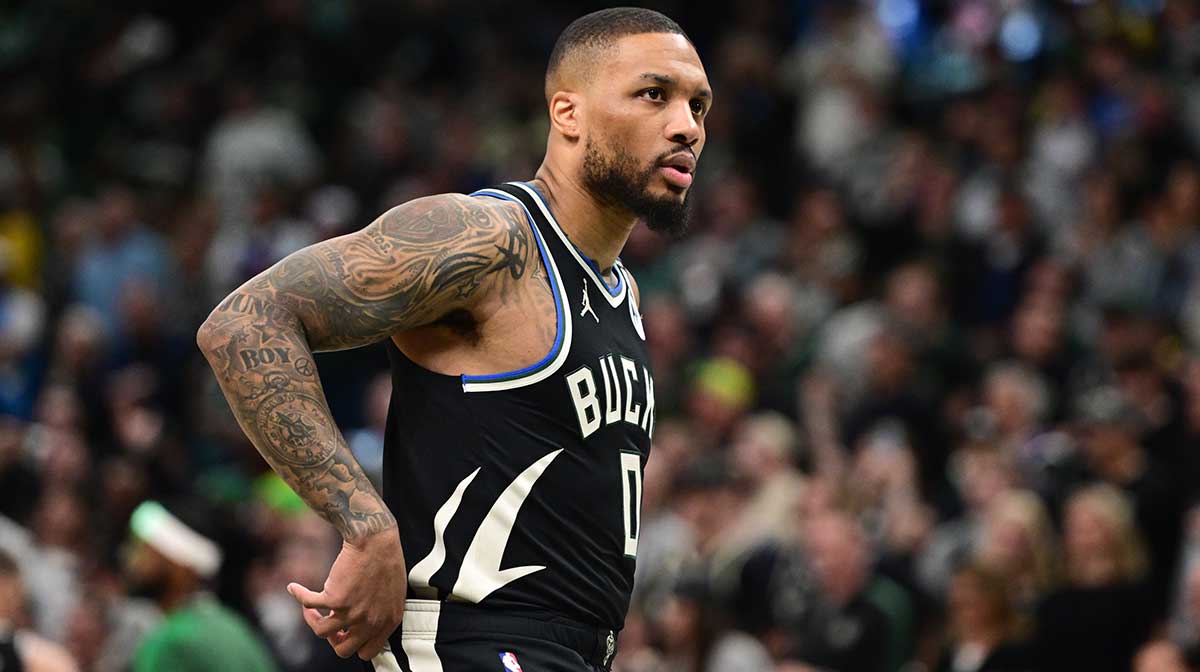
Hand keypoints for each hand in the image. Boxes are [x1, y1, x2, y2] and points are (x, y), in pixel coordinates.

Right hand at [287, 528, 406, 659]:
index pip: (368, 651)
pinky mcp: (335, 598)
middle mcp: (370, 621)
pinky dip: (299, 595)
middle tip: (330, 622)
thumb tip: (363, 624)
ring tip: (311, 608)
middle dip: (334, 639)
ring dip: (312, 620)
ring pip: (322, 632)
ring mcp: (352, 612)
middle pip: (343, 650)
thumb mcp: (393, 593)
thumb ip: (380, 612)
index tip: (346, 632)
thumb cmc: (386, 559)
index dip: (354, 643)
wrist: (376, 539)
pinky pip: (309, 604)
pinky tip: (295, 588)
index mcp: (387, 622)